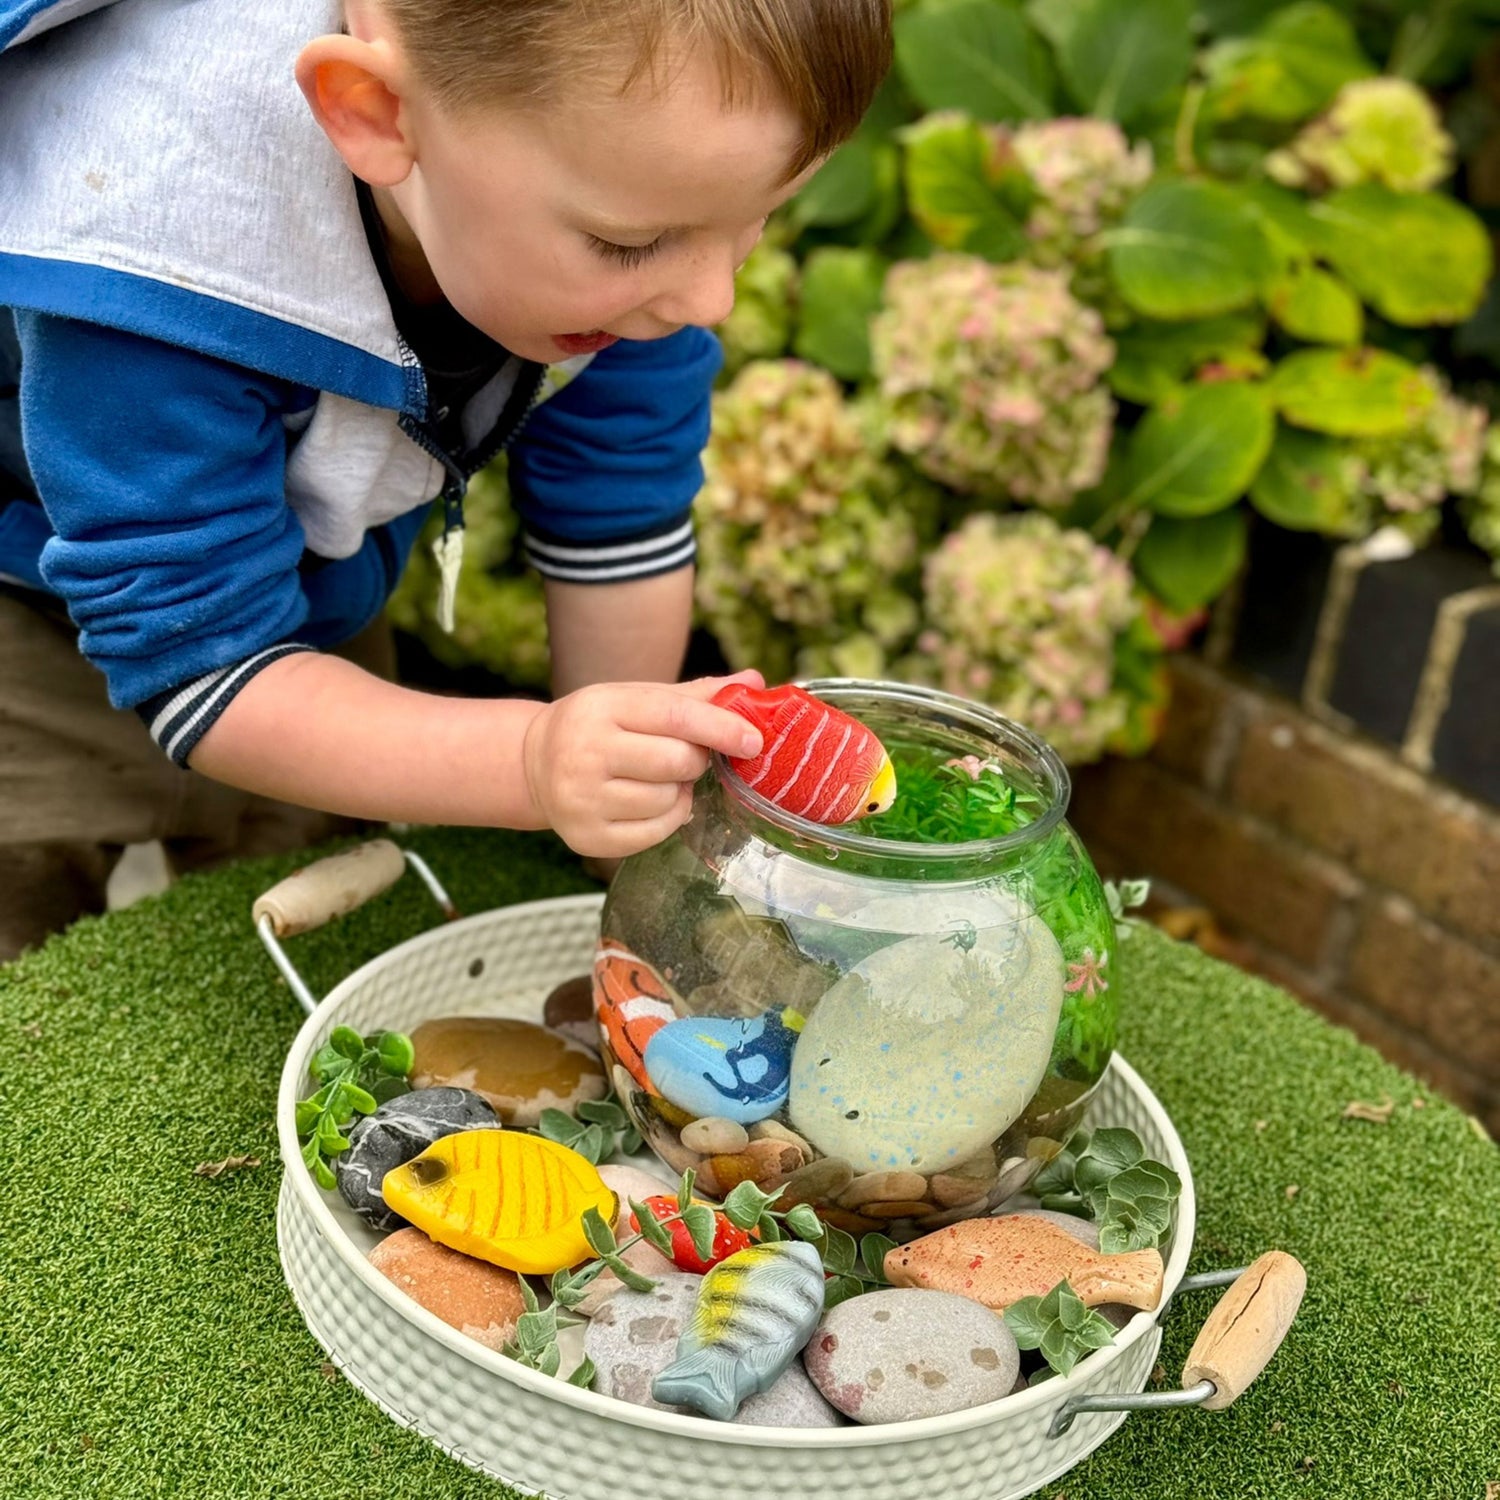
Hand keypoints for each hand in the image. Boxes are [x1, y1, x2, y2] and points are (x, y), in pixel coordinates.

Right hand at [521, 671, 764, 857]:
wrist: (534, 763)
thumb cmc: (599, 726)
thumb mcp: (636, 699)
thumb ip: (695, 695)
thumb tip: (754, 681)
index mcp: (601, 708)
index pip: (675, 716)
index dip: (721, 728)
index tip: (754, 740)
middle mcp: (585, 753)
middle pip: (676, 762)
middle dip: (695, 760)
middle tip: (686, 756)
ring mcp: (582, 799)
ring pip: (668, 800)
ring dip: (680, 791)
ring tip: (658, 779)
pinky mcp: (587, 837)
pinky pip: (656, 832)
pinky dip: (668, 818)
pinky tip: (650, 802)